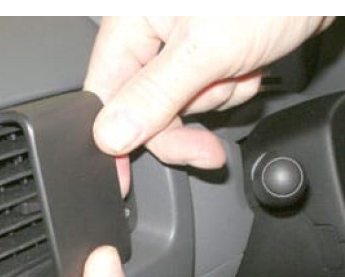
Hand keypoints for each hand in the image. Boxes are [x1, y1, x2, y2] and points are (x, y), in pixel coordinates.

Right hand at [86, 17, 333, 195]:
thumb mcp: (205, 50)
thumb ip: (154, 96)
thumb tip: (110, 135)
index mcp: (131, 24)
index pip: (105, 95)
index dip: (113, 139)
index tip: (119, 179)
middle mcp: (150, 34)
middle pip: (143, 109)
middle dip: (181, 125)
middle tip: (205, 148)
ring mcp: (179, 47)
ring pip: (178, 107)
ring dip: (214, 98)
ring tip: (237, 65)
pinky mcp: (207, 56)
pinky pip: (206, 97)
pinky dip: (230, 90)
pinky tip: (245, 65)